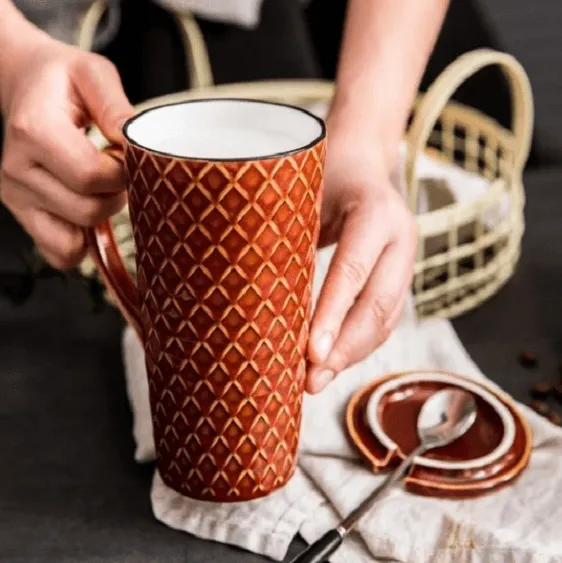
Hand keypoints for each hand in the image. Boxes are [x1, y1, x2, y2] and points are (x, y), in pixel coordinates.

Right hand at [0, 35, 133, 269]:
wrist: (24, 85)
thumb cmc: (60, 81)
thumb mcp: (92, 74)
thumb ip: (117, 106)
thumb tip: (139, 144)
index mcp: (34, 130)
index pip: (91, 176)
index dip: (122, 173)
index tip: (124, 156)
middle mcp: (18, 168)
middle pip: (88, 211)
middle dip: (116, 195)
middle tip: (115, 172)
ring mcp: (16, 196)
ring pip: (76, 239)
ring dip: (101, 218)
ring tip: (99, 187)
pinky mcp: (22, 215)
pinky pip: (60, 253)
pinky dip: (83, 242)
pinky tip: (87, 210)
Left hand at [306, 130, 416, 393]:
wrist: (359, 163)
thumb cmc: (320, 176)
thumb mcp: (303, 193)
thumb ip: (291, 237)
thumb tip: (257, 298)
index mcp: (375, 210)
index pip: (353, 268)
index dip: (332, 313)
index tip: (310, 354)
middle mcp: (399, 236)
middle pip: (377, 303)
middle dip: (343, 348)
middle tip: (311, 381)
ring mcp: (405, 259)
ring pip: (385, 318)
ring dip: (352, 354)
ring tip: (317, 381)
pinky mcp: (400, 277)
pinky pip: (385, 318)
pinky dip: (359, 344)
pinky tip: (334, 362)